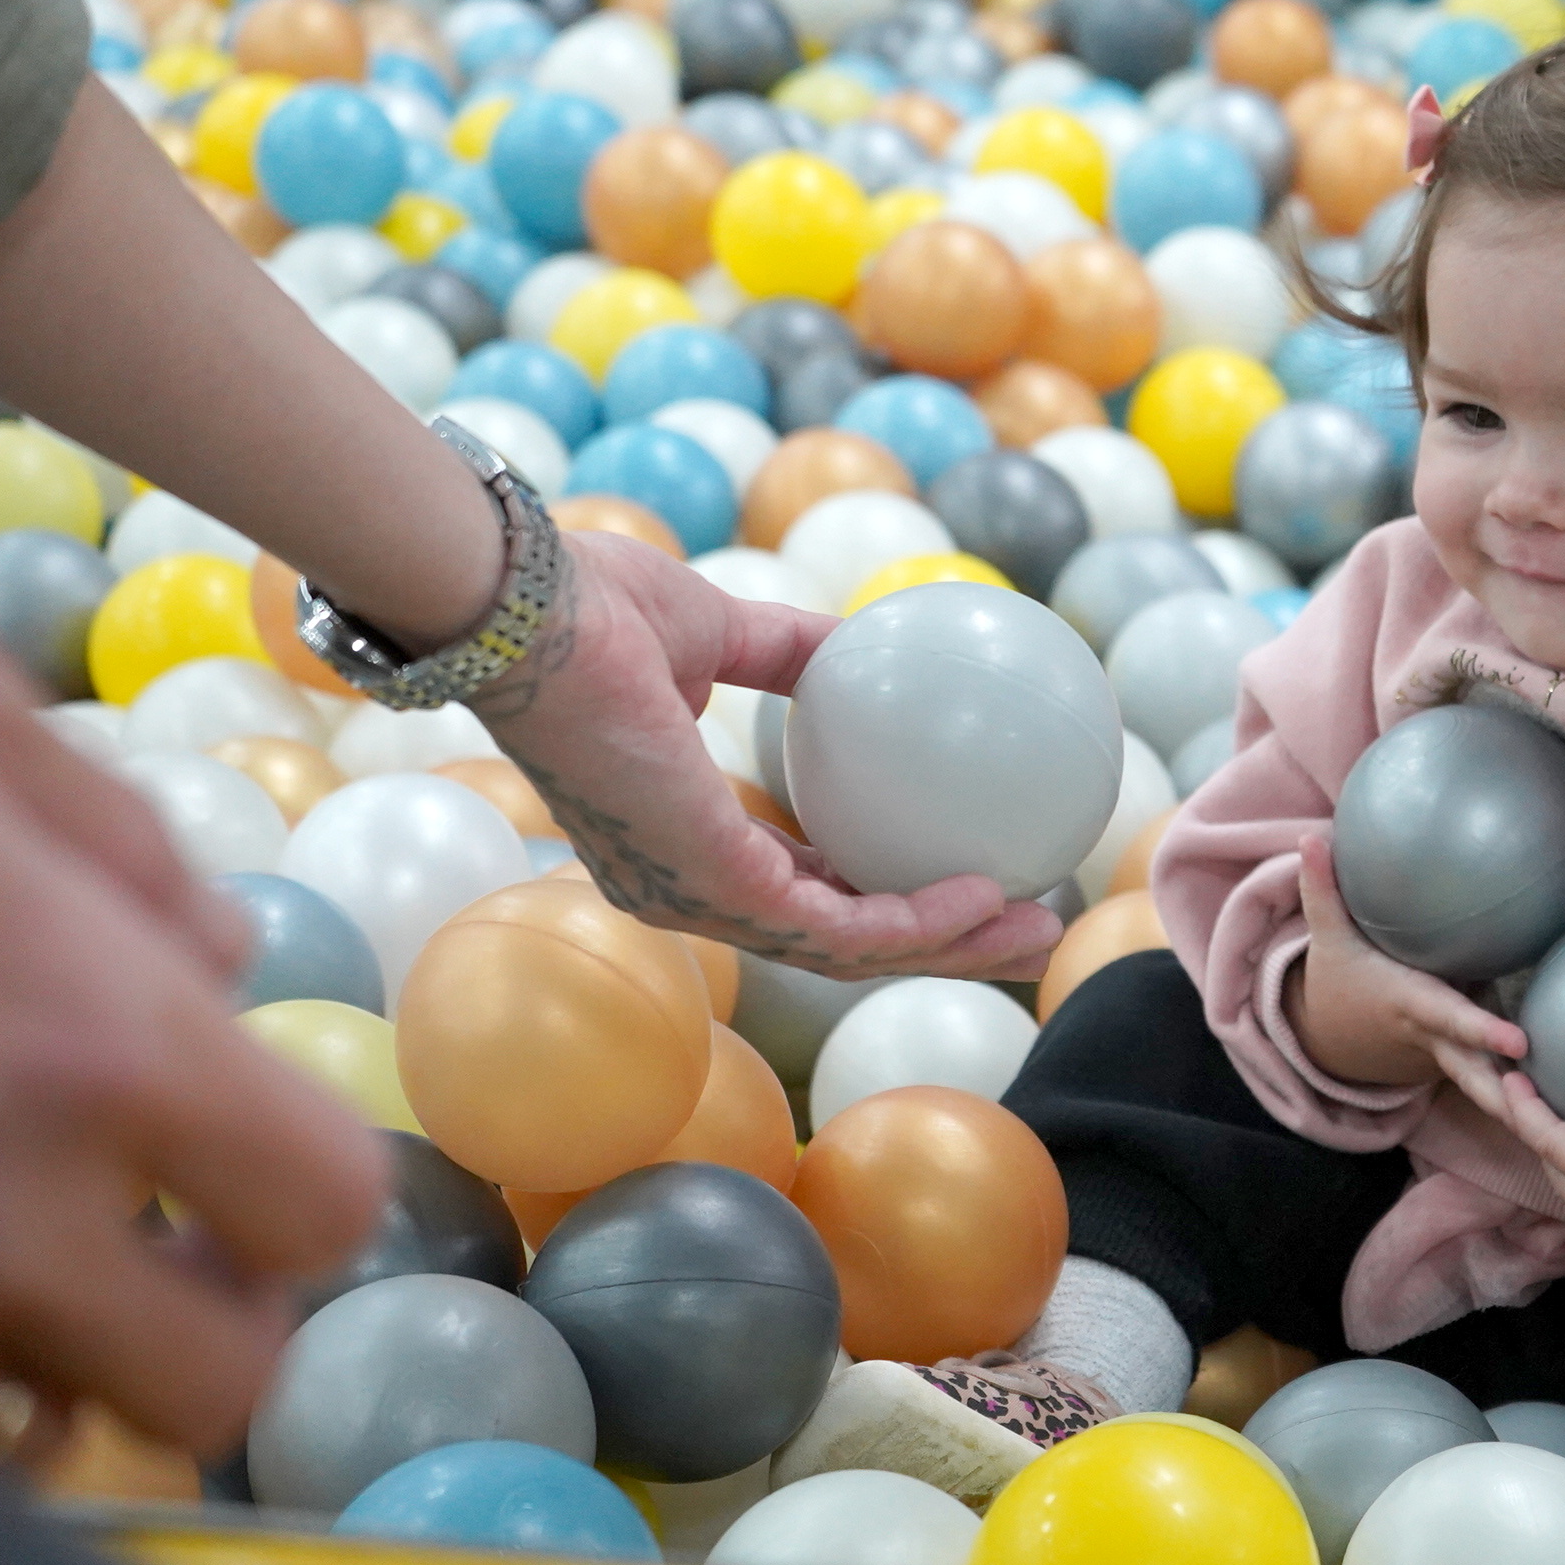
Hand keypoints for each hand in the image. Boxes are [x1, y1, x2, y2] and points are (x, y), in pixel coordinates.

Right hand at [0, 616, 385, 1456]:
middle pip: (202, 1388)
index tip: (251, 1151)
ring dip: (41, 1357)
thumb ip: (114, 847)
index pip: (319, 1214)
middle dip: (197, 1317)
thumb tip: (215, 958)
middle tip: (150, 1236)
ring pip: (25, 1434)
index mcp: (93, 1051)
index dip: (301, 1187)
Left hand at [475, 534, 1062, 980]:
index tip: (967, 878)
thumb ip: (786, 652)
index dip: (886, 896)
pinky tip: (979, 895)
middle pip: (835, 945)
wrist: (533, 612)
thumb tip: (860, 644)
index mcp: (681, 840)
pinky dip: (914, 920)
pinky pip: (836, 925)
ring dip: (947, 946)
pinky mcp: (713, 885)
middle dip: (938, 945)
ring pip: (845, 953)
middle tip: (1024, 928)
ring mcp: (696, 897)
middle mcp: (686, 890)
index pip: (798, 894)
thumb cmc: (594, 611)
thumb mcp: (716, 631)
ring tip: (1031, 928)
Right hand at [1282, 833, 1527, 1092]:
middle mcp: (1432, 1039)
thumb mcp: (1327, 936)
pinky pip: (1496, 1083)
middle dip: (1509, 1097)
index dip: (1481, 1029)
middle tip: (1552, 1112)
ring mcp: (1447, 1059)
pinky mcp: (1459, 1064)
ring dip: (1526, 1109)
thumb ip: (1322, 888)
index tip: (1520, 1040)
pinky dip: (1527, 1099)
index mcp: (1408, 1006)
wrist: (1329, 1038)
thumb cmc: (1339, 978)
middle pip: (1475, 1074)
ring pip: (1490, 1090)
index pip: (1449, 1017)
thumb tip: (1311, 835)